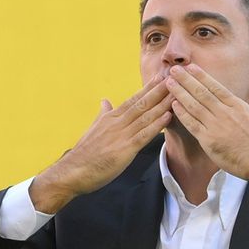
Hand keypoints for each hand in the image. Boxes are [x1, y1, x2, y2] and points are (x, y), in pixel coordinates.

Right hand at [30, 74, 173, 212]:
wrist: (72, 172)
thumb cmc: (83, 154)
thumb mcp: (93, 129)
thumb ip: (102, 115)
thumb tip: (105, 101)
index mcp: (110, 118)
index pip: (133, 100)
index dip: (148, 88)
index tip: (161, 77)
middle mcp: (116, 123)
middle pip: (141, 103)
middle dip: (159, 90)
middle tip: (174, 77)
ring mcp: (120, 135)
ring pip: (145, 116)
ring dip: (162, 104)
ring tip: (176, 92)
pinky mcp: (124, 150)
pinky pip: (143, 135)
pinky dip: (156, 125)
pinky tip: (167, 116)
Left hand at [165, 64, 248, 199]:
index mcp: (237, 106)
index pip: (216, 86)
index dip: (201, 76)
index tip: (190, 67)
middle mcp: (225, 112)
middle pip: (201, 92)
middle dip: (185, 79)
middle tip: (172, 69)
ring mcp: (216, 125)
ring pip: (194, 105)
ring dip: (180, 92)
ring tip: (168, 83)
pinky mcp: (209, 140)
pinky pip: (192, 124)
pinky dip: (182, 113)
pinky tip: (173, 105)